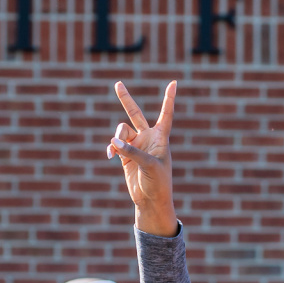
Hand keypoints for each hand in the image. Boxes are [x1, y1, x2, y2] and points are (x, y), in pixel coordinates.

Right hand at [107, 80, 177, 235]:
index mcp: (161, 138)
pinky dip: (111, 148)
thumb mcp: (149, 166)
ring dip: (117, 138)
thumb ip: (132, 152)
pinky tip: (109, 155)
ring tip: (115, 150)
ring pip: (121, 131)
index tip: (174, 83)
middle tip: (117, 84)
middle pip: (135, 113)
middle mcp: (148, 138)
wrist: (150, 200)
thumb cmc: (158, 183)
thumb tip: (114, 141)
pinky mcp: (125, 155)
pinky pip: (114, 144)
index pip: (166, 114)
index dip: (169, 99)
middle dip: (125, 99)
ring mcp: (135, 145)